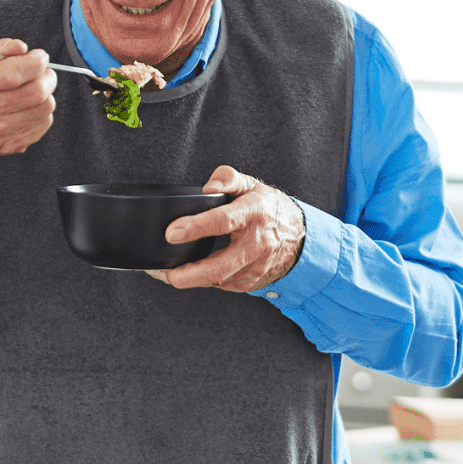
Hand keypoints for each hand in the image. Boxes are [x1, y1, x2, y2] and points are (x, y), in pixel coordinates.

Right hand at [0, 38, 56, 156]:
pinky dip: (42, 112)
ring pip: (44, 109)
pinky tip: (29, 107)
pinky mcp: (8, 145)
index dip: (36, 63)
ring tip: (35, 89)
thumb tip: (24, 49)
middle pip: (35, 93)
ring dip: (46, 95)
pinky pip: (42, 125)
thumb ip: (1, 48)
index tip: (40, 57)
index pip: (14, 73)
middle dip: (47, 78)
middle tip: (44, 73)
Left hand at [144, 166, 304, 291]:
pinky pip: (221, 284)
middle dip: (187, 274)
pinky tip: (191, 272)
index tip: (172, 233)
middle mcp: (256, 244)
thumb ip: (227, 179)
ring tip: (166, 272)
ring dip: (189, 279)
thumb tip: (209, 187)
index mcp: (254, 214)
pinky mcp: (250, 282)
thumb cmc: (269, 209)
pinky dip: (203, 280)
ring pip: (217, 280)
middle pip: (218, 267)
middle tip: (162, 272)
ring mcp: (255, 267)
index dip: (196, 228)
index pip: (223, 221)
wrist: (300, 237)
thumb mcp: (251, 185)